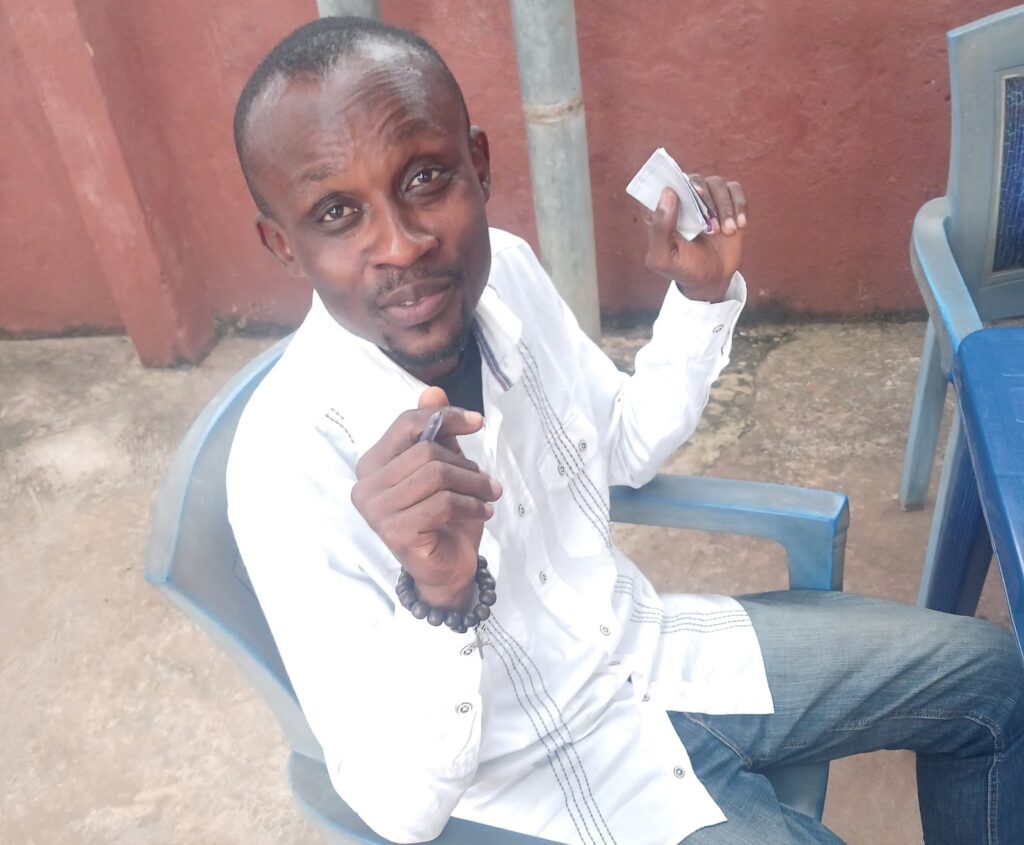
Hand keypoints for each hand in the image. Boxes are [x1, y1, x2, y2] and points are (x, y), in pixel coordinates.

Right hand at [351, 387, 501, 609]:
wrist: (447, 568)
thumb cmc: (444, 517)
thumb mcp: (445, 466)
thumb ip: (436, 431)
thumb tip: (433, 391)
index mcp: (372, 464)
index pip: (405, 425)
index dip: (444, 418)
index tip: (477, 422)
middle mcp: (365, 486)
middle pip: (425, 451)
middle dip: (464, 463)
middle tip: (486, 481)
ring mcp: (376, 511)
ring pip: (435, 475)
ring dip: (472, 484)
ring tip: (488, 495)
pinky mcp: (394, 532)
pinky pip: (442, 503)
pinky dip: (470, 505)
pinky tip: (483, 512)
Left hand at [644, 174, 746, 301]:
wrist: (711, 279)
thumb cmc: (683, 268)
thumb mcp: (663, 258)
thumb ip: (659, 229)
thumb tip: (668, 193)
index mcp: (660, 211)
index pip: (660, 185)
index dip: (673, 185)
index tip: (689, 196)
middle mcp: (682, 200)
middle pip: (693, 179)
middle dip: (706, 201)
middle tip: (713, 227)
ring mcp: (705, 200)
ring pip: (716, 183)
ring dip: (725, 206)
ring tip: (728, 231)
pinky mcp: (725, 202)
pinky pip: (734, 188)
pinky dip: (739, 205)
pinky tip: (740, 225)